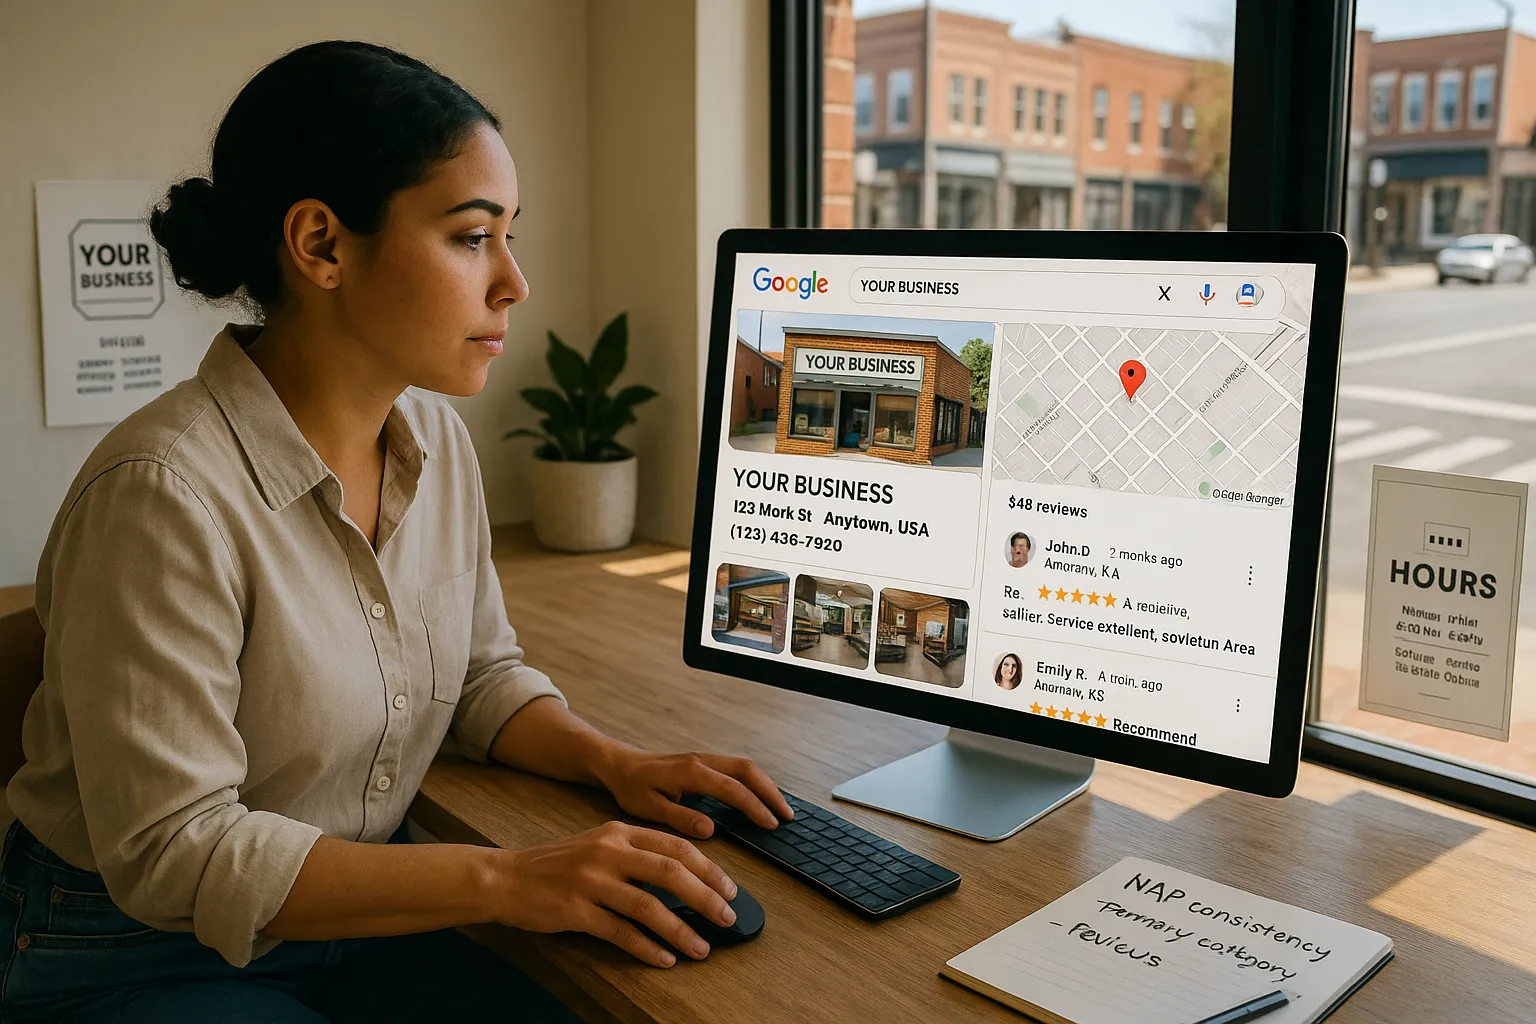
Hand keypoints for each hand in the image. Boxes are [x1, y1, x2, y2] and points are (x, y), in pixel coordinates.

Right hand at [493, 820, 739, 966]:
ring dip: (681, 930)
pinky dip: (647, 947)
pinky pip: (620, 932)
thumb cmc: (557, 865)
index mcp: (618, 832)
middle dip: (706, 897)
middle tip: (727, 918)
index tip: (730, 889)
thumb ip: (636, 853)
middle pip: (670, 872)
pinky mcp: (575, 911)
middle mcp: (608, 852)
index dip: (708, 868)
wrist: (505, 878)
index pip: (675, 846)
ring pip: (649, 906)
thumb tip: (684, 877)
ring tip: (702, 948)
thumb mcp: (598, 844)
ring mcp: (591, 881)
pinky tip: (664, 959)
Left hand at [596, 747, 793, 838]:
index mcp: (691, 772)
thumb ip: (679, 818)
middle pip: (748, 770)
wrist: (619, 764)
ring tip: (780, 808)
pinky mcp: (704, 762)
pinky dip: (754, 781)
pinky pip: (737, 767)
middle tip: (787, 816)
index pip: (732, 789)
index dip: (755, 806)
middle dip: (771, 792)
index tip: (771, 824)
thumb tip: (710, 829)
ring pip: (745, 766)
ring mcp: (705, 758)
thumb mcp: (648, 808)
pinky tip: (760, 796)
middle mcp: (702, 760)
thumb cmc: (631, 787)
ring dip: (766, 784)